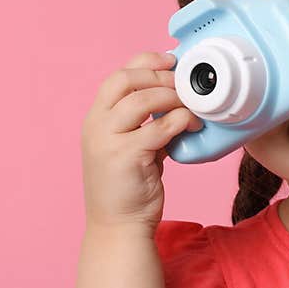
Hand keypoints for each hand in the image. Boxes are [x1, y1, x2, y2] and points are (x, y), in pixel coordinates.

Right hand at [80, 51, 203, 234]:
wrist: (118, 226)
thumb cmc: (130, 186)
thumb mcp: (134, 145)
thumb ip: (147, 121)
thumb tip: (179, 97)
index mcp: (97, 118)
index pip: (118, 75)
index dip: (146, 62)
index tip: (172, 61)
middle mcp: (96, 125)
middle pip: (125, 80)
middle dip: (160, 76)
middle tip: (186, 84)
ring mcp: (106, 140)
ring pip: (141, 100)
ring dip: (173, 97)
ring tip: (192, 105)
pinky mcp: (124, 157)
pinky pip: (158, 127)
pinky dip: (180, 120)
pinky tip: (192, 125)